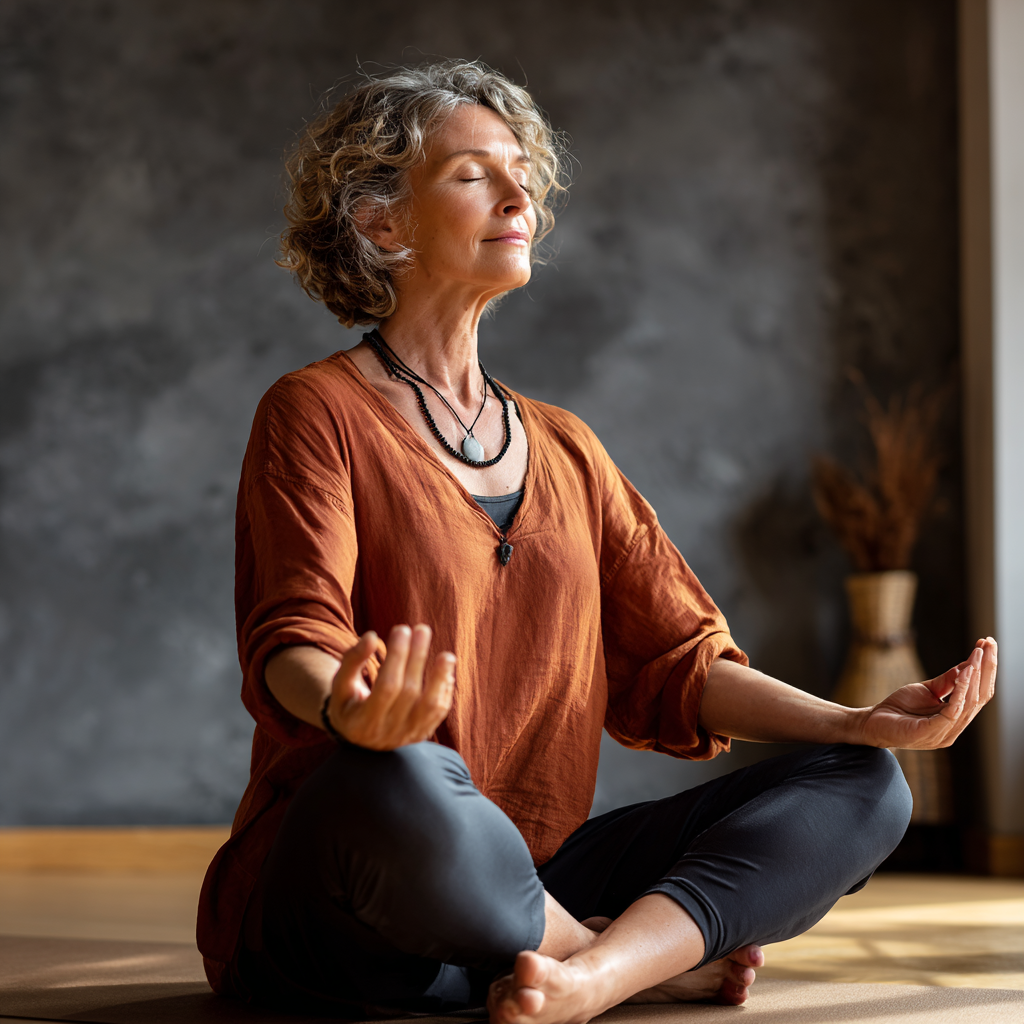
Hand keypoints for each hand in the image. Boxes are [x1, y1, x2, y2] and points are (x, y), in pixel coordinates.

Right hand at [326, 624, 455, 749]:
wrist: (359, 737)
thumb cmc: (348, 703)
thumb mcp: (341, 684)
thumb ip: (352, 660)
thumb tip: (371, 637)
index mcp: (362, 721)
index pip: (386, 686)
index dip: (396, 657)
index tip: (401, 630)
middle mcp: (386, 732)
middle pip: (409, 692)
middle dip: (417, 658)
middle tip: (422, 629)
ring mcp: (406, 735)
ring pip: (430, 707)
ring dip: (440, 678)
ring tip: (447, 655)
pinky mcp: (421, 734)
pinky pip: (438, 712)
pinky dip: (444, 690)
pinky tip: (445, 670)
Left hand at [856, 637, 996, 749]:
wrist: (872, 723)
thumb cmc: (899, 708)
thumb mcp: (926, 690)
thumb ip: (947, 682)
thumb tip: (968, 665)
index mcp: (956, 718)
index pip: (979, 694)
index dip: (986, 670)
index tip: (988, 645)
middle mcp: (955, 728)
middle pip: (980, 697)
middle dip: (986, 669)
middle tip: (990, 644)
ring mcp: (945, 733)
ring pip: (969, 703)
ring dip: (975, 676)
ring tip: (978, 654)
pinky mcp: (931, 733)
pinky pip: (953, 711)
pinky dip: (960, 690)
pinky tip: (964, 672)